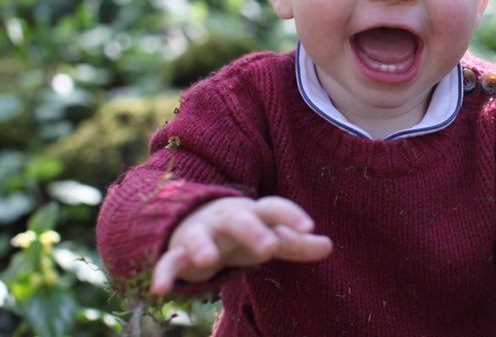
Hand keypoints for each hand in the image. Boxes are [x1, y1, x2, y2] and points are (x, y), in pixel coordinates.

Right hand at [150, 196, 332, 294]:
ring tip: (209, 261)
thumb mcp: (268, 236)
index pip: (273, 208)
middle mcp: (227, 220)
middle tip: (269, 247)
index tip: (309, 227)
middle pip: (240, 220)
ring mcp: (200, 234)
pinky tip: (161, 291)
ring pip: (200, 237)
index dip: (291, 215)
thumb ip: (296, 243)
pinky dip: (164, 274)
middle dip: (253, 231)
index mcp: (253, 214)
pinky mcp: (177, 253)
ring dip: (203, 247)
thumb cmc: (240, 234)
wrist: (190, 222)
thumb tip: (329, 245)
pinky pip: (169, 262)